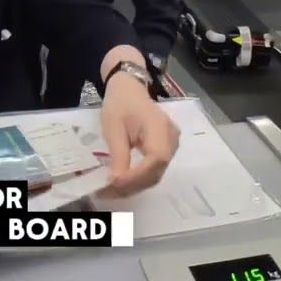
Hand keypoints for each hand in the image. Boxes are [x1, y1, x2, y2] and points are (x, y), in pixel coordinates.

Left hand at [100, 68, 179, 193]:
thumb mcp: (114, 129)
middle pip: (157, 171)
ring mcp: (171, 145)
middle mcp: (171, 139)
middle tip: (109, 191)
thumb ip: (119, 156)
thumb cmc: (120, 104)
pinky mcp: (165, 148)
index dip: (137, 176)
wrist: (129, 89)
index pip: (155, 160)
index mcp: (161, 129)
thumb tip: (117, 182)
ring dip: (135, 184)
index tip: (115, 184)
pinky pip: (155, 168)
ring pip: (156, 173)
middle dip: (133, 185)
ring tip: (113, 189)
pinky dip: (139, 177)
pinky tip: (123, 181)